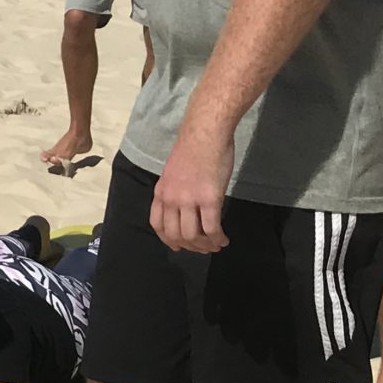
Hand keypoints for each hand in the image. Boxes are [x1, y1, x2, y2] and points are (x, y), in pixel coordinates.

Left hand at [151, 127, 233, 252]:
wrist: (205, 134)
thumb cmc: (192, 149)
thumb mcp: (172, 173)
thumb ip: (174, 191)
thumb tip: (181, 208)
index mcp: (161, 192)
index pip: (158, 225)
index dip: (168, 240)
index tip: (178, 247)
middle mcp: (171, 199)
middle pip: (175, 235)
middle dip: (190, 246)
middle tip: (203, 248)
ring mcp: (189, 200)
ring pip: (193, 235)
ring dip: (205, 245)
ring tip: (216, 245)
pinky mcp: (209, 199)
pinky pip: (211, 228)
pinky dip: (217, 238)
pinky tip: (224, 239)